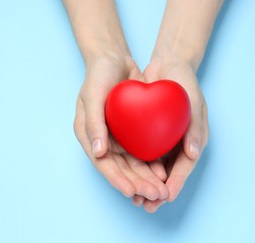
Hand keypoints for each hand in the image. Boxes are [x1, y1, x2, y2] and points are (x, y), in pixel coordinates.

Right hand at [73, 54, 168, 201]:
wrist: (115, 59)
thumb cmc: (99, 74)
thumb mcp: (93, 94)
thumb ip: (93, 122)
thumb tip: (98, 153)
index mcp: (89, 136)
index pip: (103, 164)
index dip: (116, 179)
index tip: (131, 191)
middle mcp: (104, 141)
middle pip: (121, 168)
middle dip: (137, 184)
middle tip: (154, 194)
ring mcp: (119, 137)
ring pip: (134, 164)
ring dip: (147, 178)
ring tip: (161, 190)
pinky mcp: (133, 131)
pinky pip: (144, 151)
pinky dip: (153, 163)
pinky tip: (165, 171)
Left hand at [132, 56, 208, 211]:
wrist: (169, 65)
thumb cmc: (185, 81)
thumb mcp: (194, 101)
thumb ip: (194, 127)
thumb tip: (192, 154)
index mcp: (194, 139)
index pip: (185, 166)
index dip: (176, 182)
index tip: (166, 196)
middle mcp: (179, 143)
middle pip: (169, 172)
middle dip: (157, 189)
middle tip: (147, 205)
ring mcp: (165, 139)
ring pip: (154, 168)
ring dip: (145, 183)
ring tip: (135, 198)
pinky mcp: (151, 133)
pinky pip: (143, 153)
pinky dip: (137, 166)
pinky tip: (126, 175)